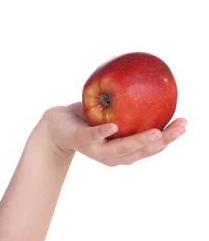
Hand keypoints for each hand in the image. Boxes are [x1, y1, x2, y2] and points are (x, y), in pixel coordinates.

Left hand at [38, 102, 186, 165]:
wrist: (56, 126)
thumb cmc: (88, 119)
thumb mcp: (112, 114)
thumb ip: (130, 108)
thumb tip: (153, 85)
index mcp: (125, 150)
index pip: (152, 147)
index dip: (170, 138)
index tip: (184, 124)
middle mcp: (114, 155)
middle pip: (143, 151)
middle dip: (163, 141)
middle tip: (178, 128)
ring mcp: (98, 150)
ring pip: (122, 149)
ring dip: (139, 141)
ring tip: (155, 132)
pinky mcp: (81, 140)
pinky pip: (94, 137)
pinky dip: (104, 133)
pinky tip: (114, 126)